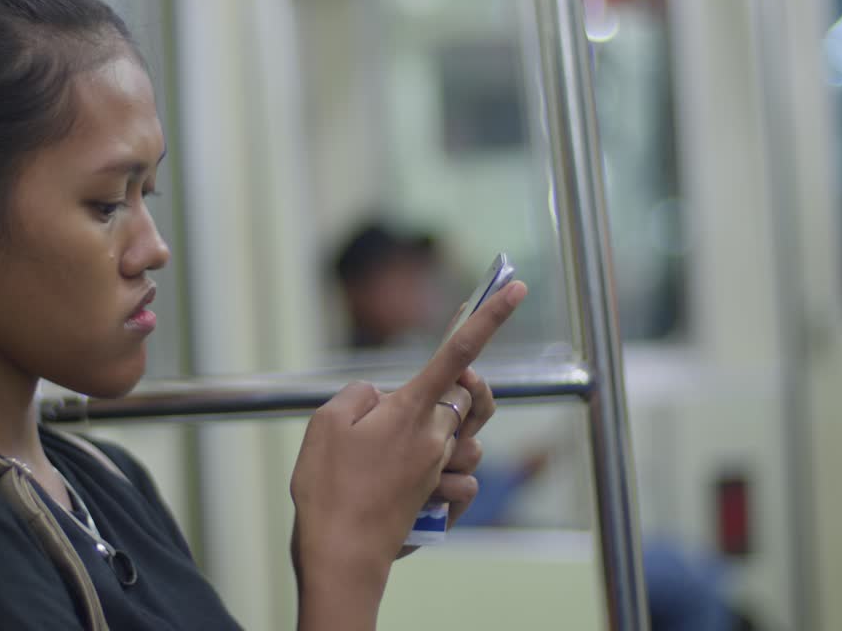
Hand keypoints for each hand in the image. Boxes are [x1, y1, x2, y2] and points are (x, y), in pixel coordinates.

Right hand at [290, 281, 526, 629]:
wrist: (340, 555)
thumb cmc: (327, 488)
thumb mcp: (325, 424)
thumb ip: (360, 395)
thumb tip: (383, 397)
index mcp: (410, 410)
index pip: (456, 353)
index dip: (489, 316)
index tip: (516, 287)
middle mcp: (437, 436)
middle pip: (468, 395)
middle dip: (453, 389)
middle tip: (406, 407)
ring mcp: (443, 468)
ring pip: (468, 439)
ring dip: (443, 438)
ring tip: (393, 459)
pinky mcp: (444, 498)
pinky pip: (463, 481)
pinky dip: (446, 480)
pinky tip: (417, 491)